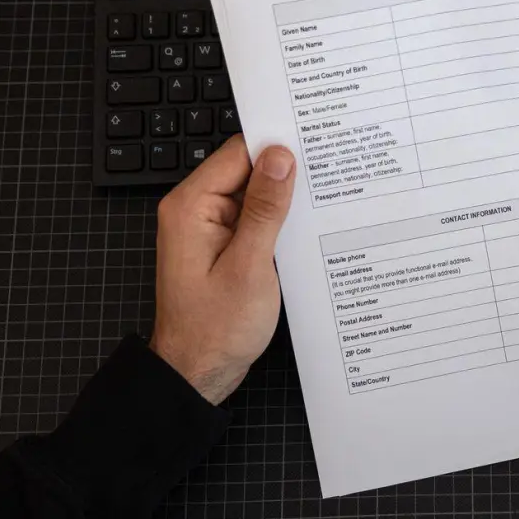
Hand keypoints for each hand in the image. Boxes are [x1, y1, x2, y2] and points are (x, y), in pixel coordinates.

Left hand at [149, 135, 296, 403]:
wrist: (197, 372)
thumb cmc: (216, 329)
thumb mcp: (249, 266)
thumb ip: (265, 209)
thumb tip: (280, 157)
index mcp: (191, 207)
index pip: (238, 153)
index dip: (277, 148)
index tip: (316, 145)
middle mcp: (195, 211)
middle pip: (246, 170)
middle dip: (284, 173)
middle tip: (327, 175)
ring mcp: (208, 228)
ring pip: (254, 194)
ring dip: (283, 201)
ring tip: (320, 205)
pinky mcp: (222, 245)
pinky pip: (253, 218)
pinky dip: (277, 221)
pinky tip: (301, 230)